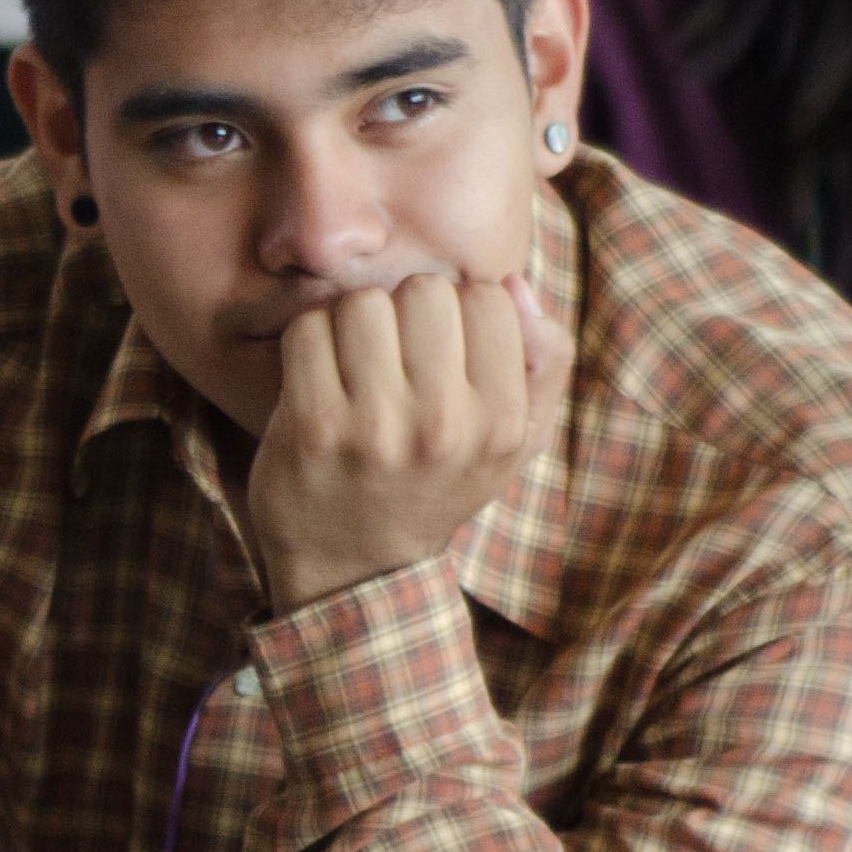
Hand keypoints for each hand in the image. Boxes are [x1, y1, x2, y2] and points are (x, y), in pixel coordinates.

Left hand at [237, 271, 567, 616]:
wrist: (352, 567)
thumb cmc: (437, 485)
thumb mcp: (515, 441)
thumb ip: (544, 363)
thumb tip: (516, 284)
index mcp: (501, 422)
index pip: (489, 297)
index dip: (462, 310)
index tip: (443, 348)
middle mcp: (443, 424)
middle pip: (425, 290)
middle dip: (406, 310)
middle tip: (394, 354)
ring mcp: (374, 426)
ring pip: (363, 303)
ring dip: (353, 323)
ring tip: (356, 365)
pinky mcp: (312, 426)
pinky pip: (308, 329)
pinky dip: (308, 343)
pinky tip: (318, 377)